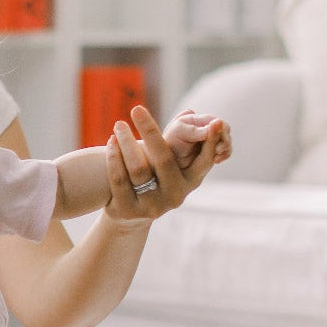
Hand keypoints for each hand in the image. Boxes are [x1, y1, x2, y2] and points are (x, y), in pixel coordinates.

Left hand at [104, 104, 227, 223]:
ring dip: (126, 141)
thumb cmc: (155, 179)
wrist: (131, 217)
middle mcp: (175, 196)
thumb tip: (188, 111)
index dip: (211, 141)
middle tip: (136, 109)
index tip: (215, 121)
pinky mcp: (128, 210)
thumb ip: (179, 142)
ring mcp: (152, 206)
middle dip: (149, 130)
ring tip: (119, 124)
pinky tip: (111, 142)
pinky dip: (114, 157)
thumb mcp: (170, 166)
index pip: (204, 159)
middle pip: (164, 159)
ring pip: (138, 168)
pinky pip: (119, 179)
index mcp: (190, 182)